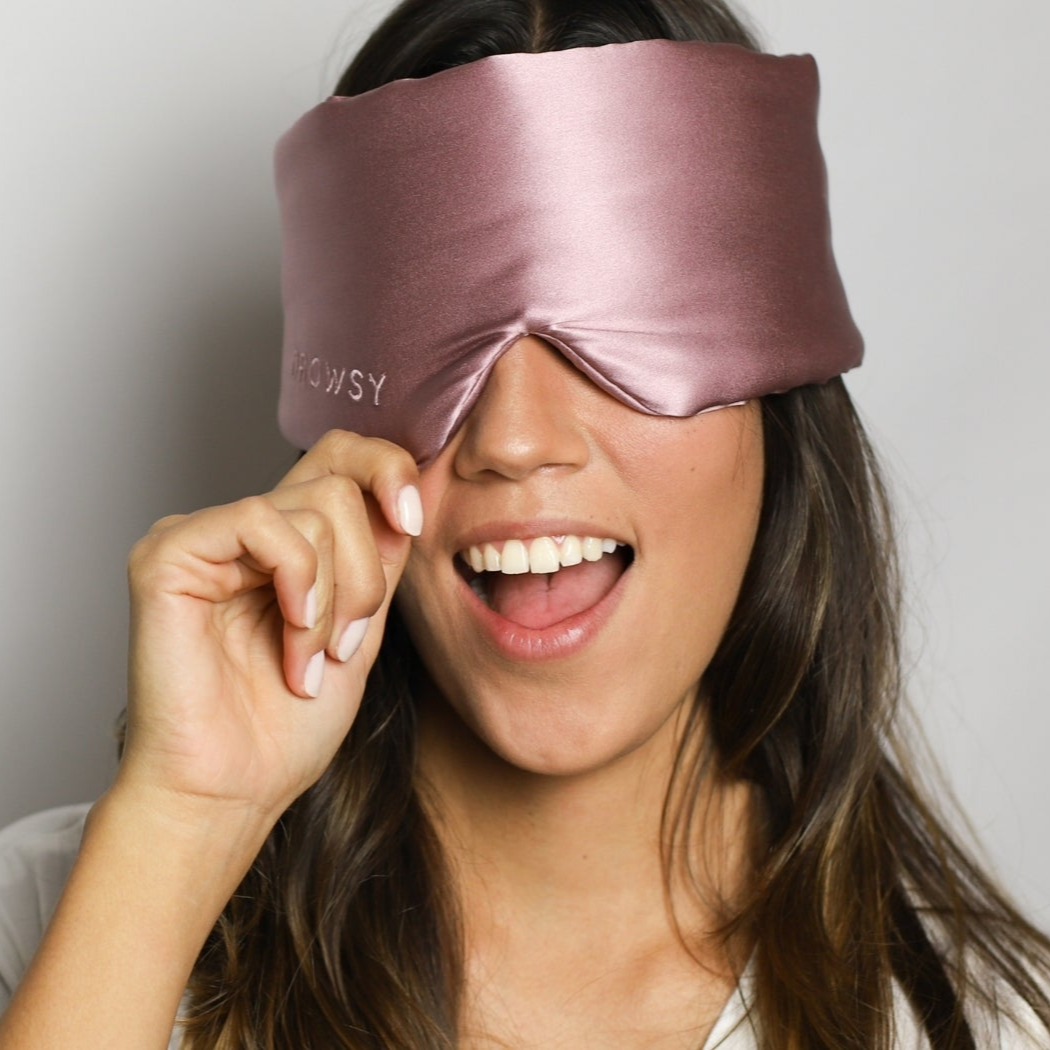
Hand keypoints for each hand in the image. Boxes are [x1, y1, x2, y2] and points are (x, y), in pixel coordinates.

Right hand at [117, 430, 421, 828]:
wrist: (233, 789)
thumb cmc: (287, 727)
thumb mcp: (361, 629)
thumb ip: (379, 561)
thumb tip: (404, 500)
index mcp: (288, 543)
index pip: (341, 456)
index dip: (388, 470)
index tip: (414, 523)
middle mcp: (245, 531)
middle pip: (340, 480)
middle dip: (367, 571)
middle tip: (346, 642)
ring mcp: (204, 536)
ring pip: (315, 507)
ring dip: (336, 597)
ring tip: (310, 659)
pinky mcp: (168, 552)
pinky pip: (259, 520)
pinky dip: (298, 580)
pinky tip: (289, 631)